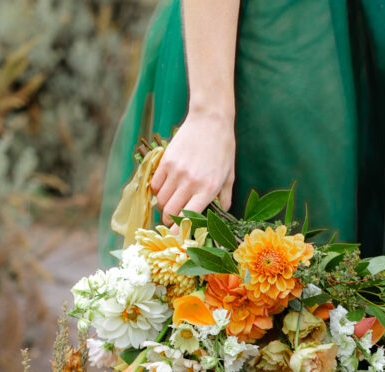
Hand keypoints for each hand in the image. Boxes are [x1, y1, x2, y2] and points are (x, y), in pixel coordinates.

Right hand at [150, 110, 235, 224]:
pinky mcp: (165, 161)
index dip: (179, 230)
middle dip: (169, 220)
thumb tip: (223, 211)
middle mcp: (190, 182)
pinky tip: (164, 188)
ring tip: (169, 203)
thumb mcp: (229, 174)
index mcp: (208, 189)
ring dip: (163, 205)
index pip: (188, 217)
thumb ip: (225, 196)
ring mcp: (176, 172)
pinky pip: (155, 184)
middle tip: (171, 220)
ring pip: (161, 199)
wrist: (210, 120)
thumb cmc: (223, 148)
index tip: (175, 237)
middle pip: (170, 211)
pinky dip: (157, 191)